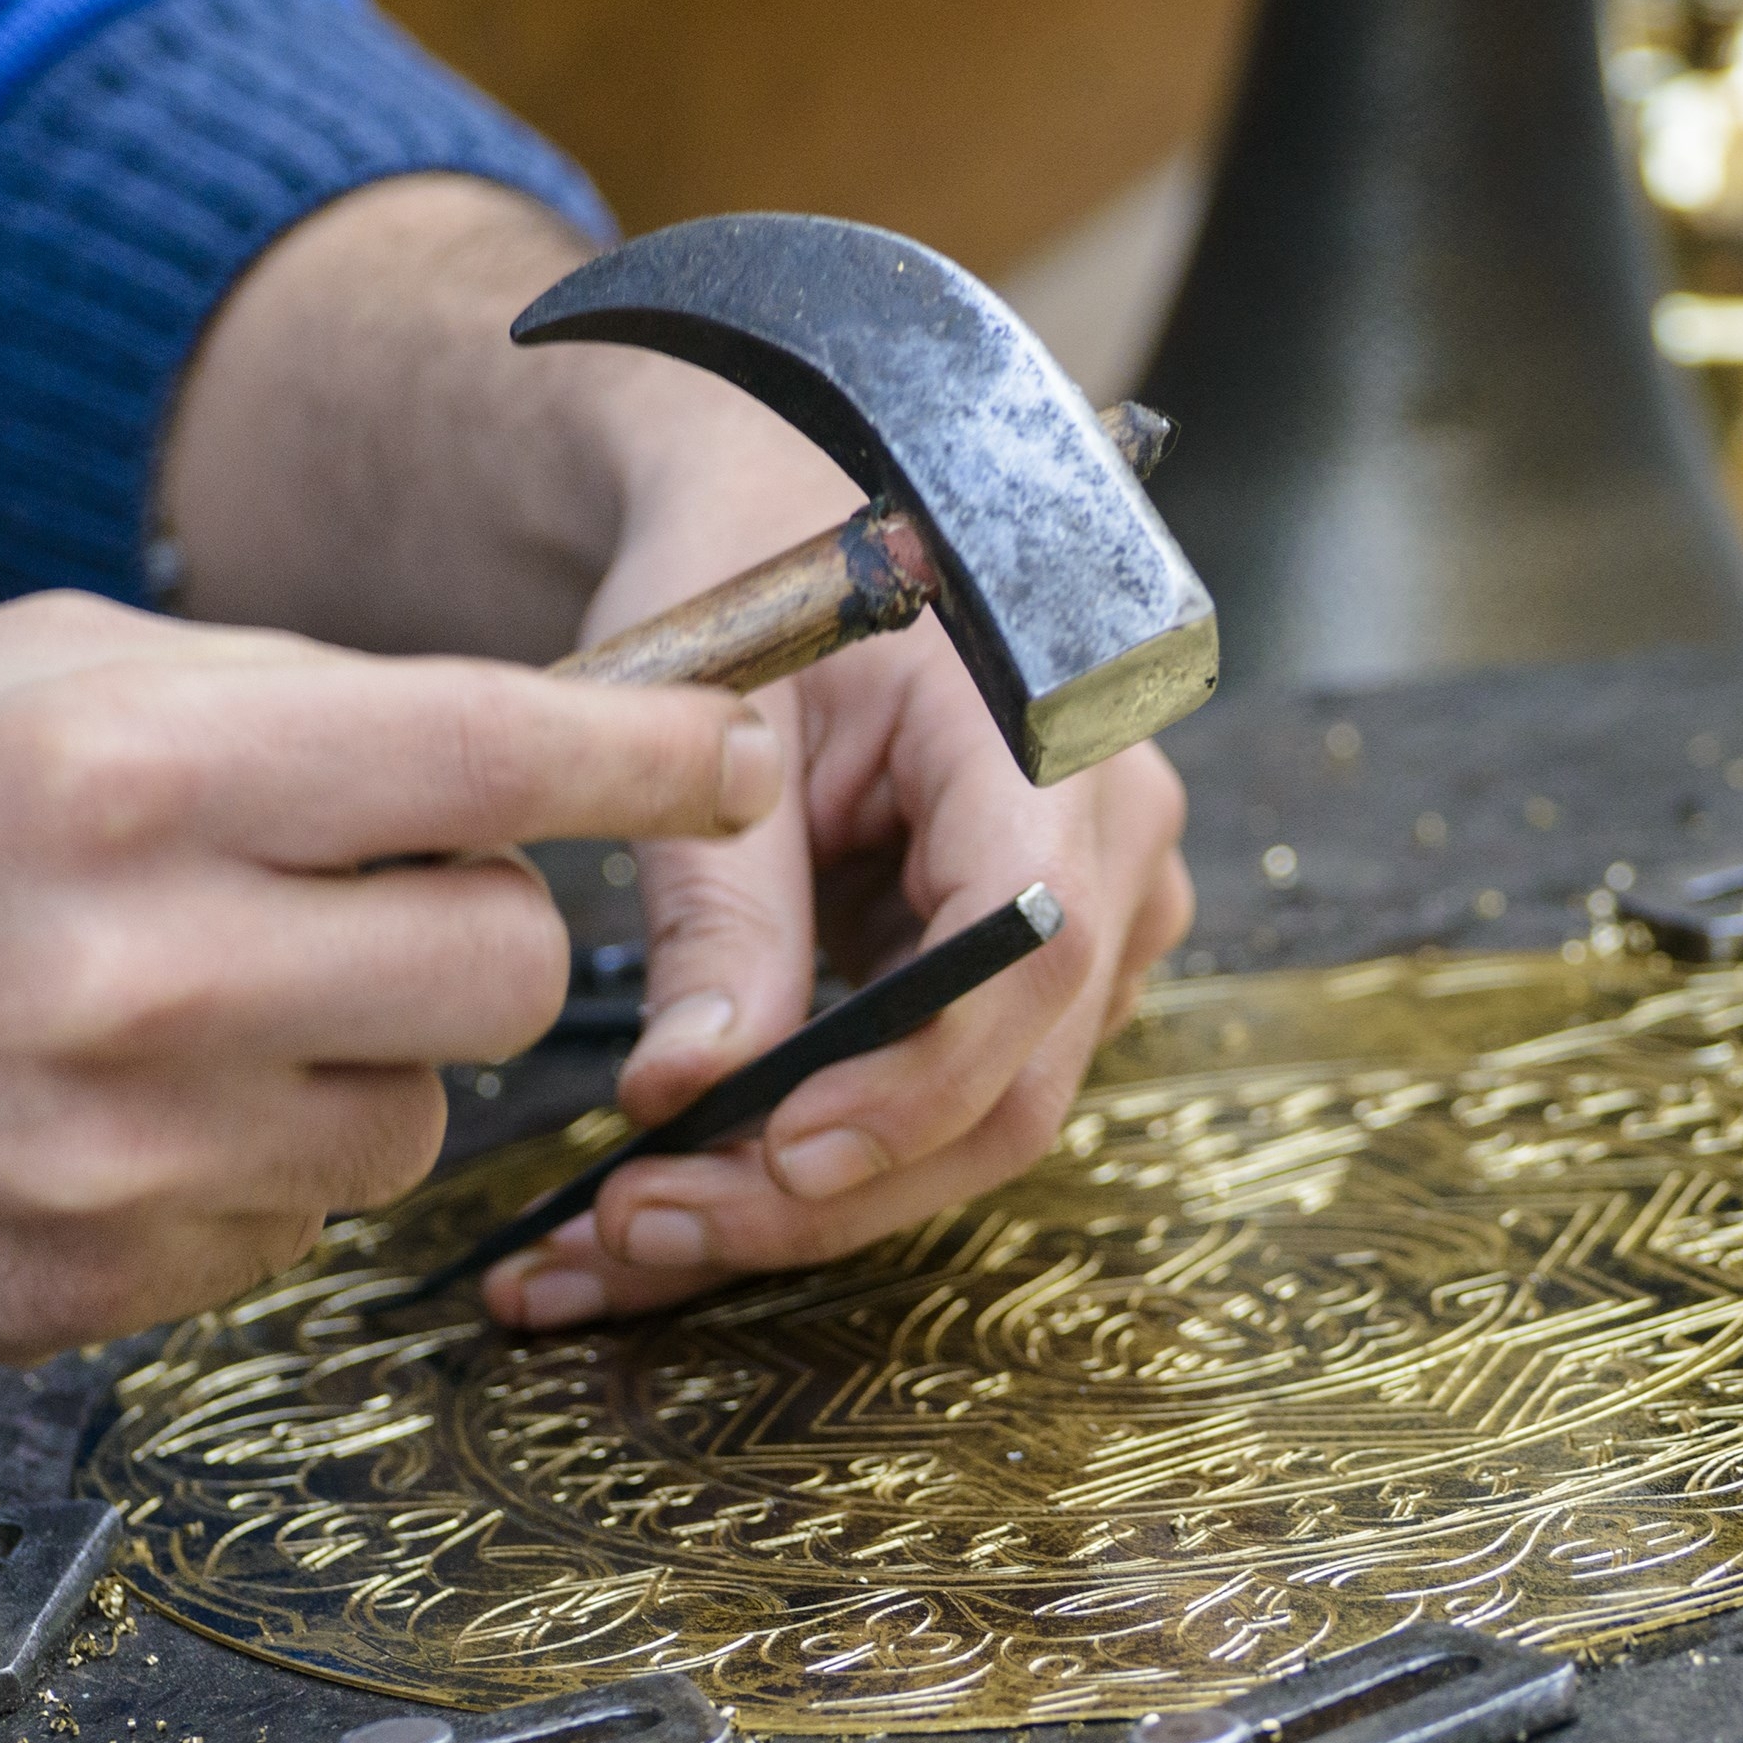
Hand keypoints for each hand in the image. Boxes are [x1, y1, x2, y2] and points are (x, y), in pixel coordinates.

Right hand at [0, 589, 777, 1547]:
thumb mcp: (29, 672)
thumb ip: (286, 705)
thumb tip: (528, 745)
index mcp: (128, 762)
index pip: (493, 751)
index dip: (654, 753)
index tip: (741, 752)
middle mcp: (141, 961)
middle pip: (507, 959)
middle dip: (477, 924)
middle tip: (366, 896)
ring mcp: (119, 1150)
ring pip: (418, 1119)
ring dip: (359, 1062)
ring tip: (190, 1008)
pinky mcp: (94, 1288)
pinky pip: (295, 1227)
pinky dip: (249, 1170)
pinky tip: (105, 1112)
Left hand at [145, 169, 1196, 1328]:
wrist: (793, 504)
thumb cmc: (755, 572)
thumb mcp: (710, 714)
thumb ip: (717, 908)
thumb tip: (692, 1095)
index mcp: (1053, 728)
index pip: (1023, 953)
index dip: (901, 1089)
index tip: (753, 1157)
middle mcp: (1119, 831)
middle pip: (1010, 1083)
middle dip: (821, 1189)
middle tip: (633, 1234)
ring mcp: (1103, 907)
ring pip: (985, 1119)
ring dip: (808, 1202)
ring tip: (623, 1237)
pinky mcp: (1046, 964)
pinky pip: (955, 1096)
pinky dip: (824, 1157)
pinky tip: (687, 1196)